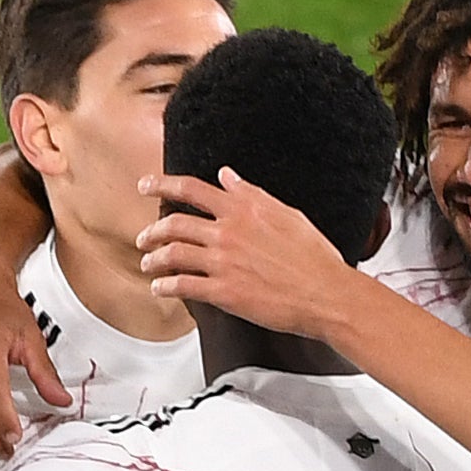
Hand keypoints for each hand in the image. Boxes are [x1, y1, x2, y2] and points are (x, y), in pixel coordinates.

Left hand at [137, 168, 370, 341]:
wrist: (326, 294)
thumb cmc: (314, 257)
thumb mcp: (286, 214)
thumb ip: (251, 194)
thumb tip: (227, 176)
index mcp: (243, 209)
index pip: (192, 189)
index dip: (162, 184)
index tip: (145, 185)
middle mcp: (228, 232)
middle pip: (174, 223)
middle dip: (152, 230)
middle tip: (144, 237)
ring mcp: (224, 262)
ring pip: (172, 254)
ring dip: (154, 258)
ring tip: (148, 263)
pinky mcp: (224, 292)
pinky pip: (183, 286)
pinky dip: (165, 286)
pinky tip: (159, 288)